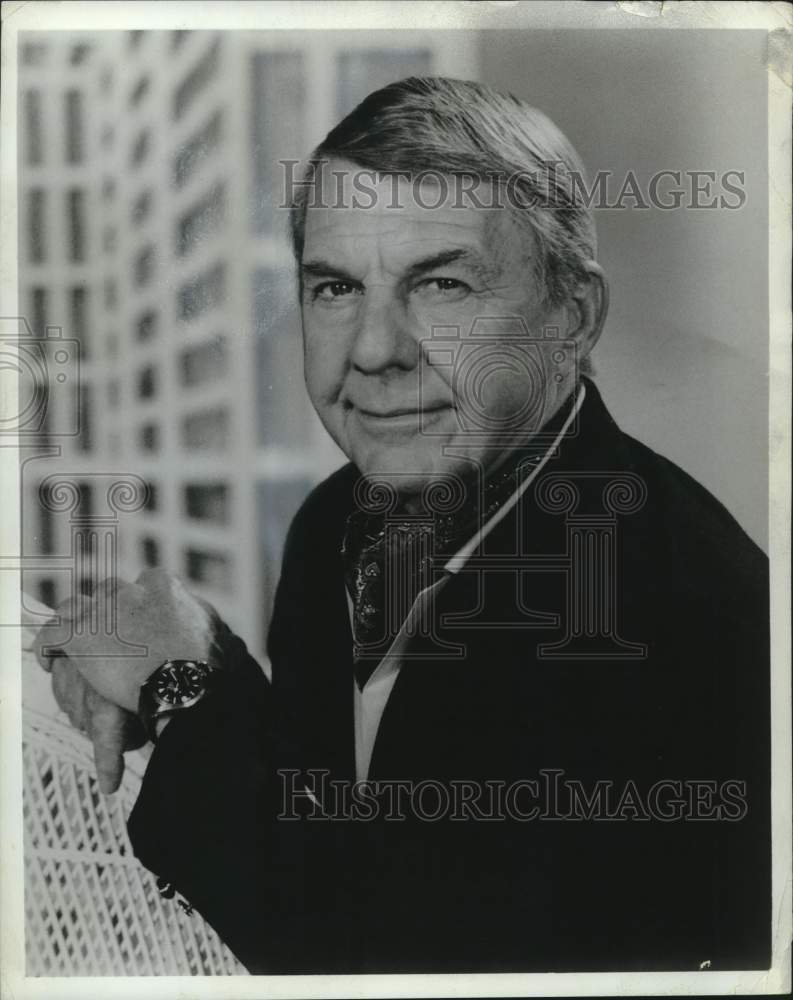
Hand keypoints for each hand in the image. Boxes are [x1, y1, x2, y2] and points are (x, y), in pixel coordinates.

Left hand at [34, 569, 220, 791]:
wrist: (187, 686)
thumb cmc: (208, 665)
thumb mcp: (215, 631)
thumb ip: (202, 621)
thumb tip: (213, 628)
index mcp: (162, 585)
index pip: (142, 587)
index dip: (137, 609)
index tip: (138, 628)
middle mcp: (130, 590)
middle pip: (109, 596)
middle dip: (107, 617)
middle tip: (109, 642)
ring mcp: (103, 611)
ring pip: (76, 608)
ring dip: (75, 626)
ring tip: (71, 645)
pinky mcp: (81, 635)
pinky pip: (52, 634)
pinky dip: (47, 646)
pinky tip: (47, 659)